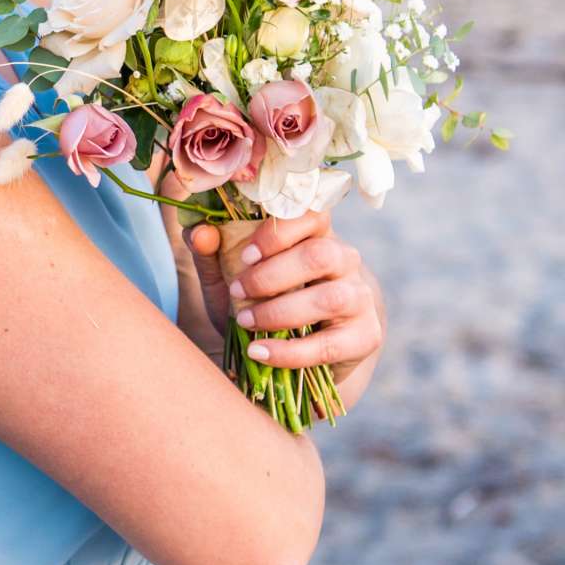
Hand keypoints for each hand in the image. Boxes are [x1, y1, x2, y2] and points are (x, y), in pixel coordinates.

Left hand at [194, 212, 384, 389]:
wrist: (300, 349)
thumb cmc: (263, 300)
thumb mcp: (231, 276)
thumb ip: (212, 252)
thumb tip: (199, 233)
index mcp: (316, 234)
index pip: (313, 213)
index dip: (279, 232)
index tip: (246, 255)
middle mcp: (345, 260)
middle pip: (320, 255)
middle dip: (272, 275)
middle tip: (237, 291)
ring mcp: (359, 298)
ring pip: (330, 298)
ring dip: (280, 312)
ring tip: (245, 322)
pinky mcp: (364, 337)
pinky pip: (330, 344)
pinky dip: (290, 352)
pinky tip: (259, 352)